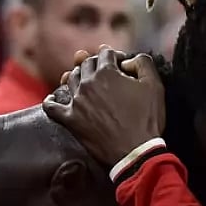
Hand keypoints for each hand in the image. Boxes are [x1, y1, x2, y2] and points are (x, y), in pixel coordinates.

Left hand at [43, 46, 165, 167]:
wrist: (134, 152)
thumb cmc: (147, 119)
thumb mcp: (154, 85)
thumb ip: (143, 62)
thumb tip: (129, 60)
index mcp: (106, 72)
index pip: (105, 53)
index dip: (115, 56)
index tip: (121, 63)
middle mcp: (87, 83)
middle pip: (86, 65)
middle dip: (96, 64)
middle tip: (105, 72)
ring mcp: (76, 101)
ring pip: (70, 80)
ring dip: (78, 77)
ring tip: (85, 81)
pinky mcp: (70, 120)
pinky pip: (52, 107)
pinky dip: (51, 101)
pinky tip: (52, 98)